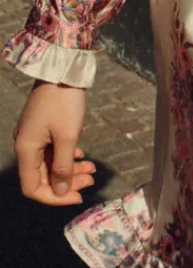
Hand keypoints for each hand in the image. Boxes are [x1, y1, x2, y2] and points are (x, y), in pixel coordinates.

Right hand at [13, 81, 95, 205]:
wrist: (62, 70)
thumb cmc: (64, 103)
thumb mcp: (68, 137)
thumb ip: (64, 167)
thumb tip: (60, 191)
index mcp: (26, 150)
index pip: (33, 188)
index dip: (54, 197)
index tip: (76, 197)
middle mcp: (26, 146)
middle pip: (43, 177)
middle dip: (67, 183)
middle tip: (90, 181)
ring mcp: (33, 136)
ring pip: (50, 164)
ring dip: (71, 169)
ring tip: (92, 169)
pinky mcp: (42, 128)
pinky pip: (53, 151)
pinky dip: (67, 156)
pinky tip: (82, 154)